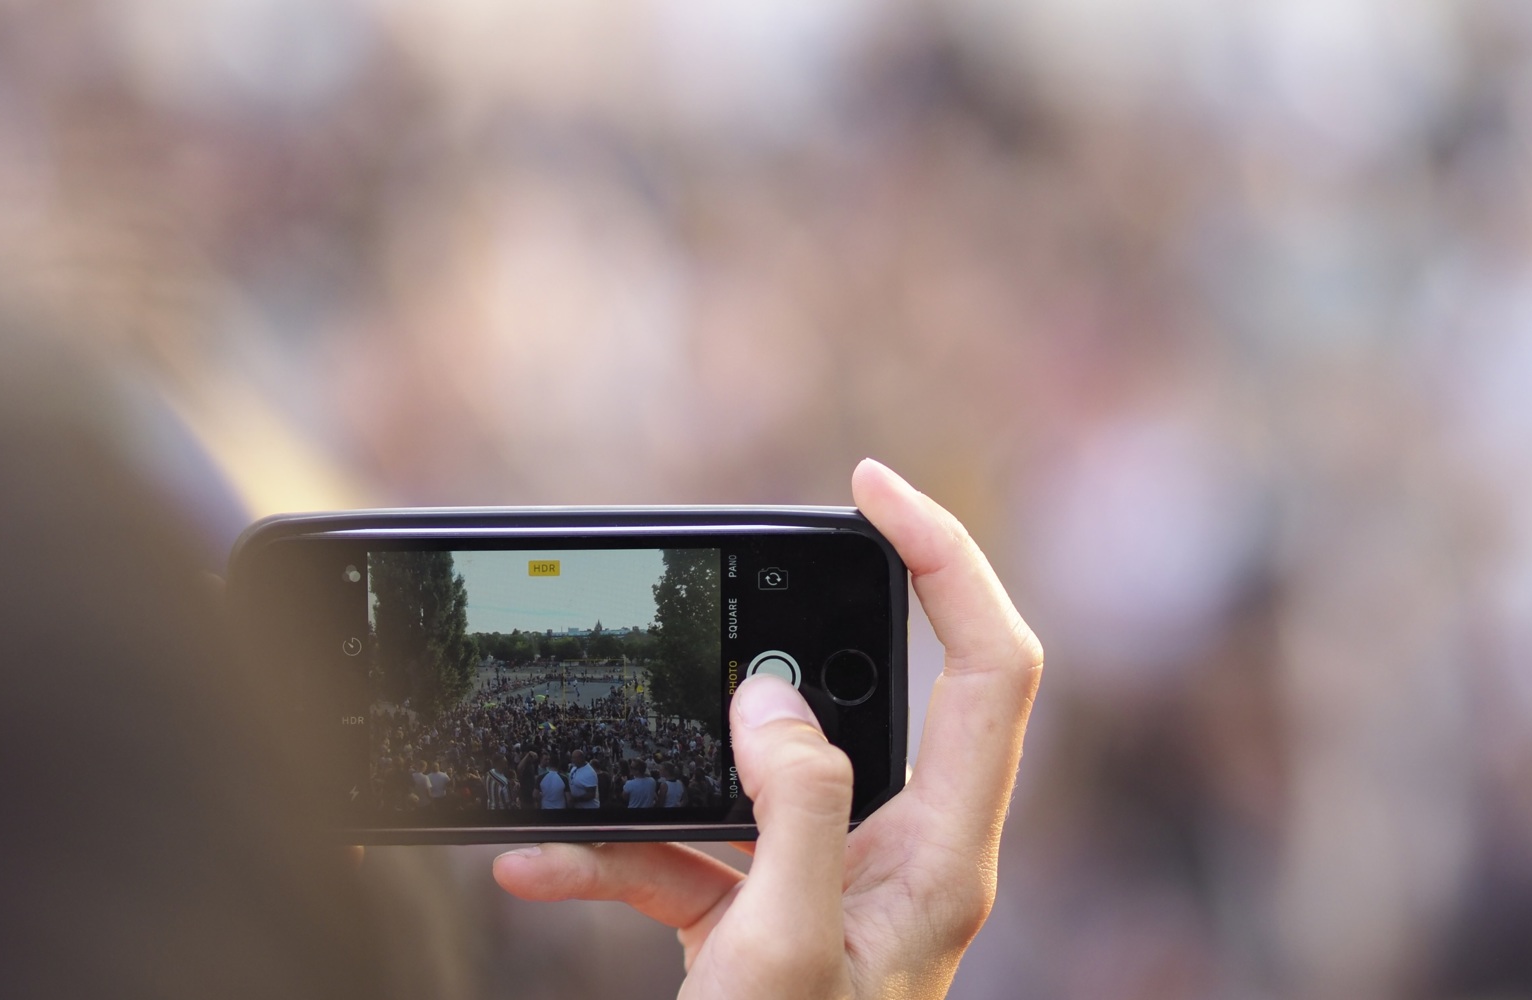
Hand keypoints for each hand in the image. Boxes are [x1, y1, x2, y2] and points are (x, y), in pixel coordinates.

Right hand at [493, 459, 1043, 998]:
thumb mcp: (780, 947)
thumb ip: (790, 803)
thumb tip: (773, 697)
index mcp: (945, 853)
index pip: (991, 663)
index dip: (943, 558)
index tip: (865, 485)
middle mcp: (905, 857)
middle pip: (880, 695)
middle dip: (786, 649)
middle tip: (722, 605)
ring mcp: (835, 887)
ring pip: (762, 778)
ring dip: (671, 773)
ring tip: (583, 792)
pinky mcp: (770, 920)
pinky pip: (699, 854)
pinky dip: (622, 855)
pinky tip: (540, 870)